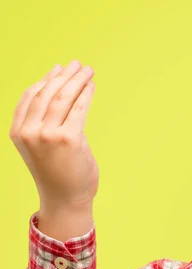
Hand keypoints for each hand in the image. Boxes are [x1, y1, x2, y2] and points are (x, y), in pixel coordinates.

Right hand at [9, 59, 97, 210]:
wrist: (65, 199)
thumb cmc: (57, 174)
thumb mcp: (41, 147)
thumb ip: (46, 124)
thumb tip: (66, 98)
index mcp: (18, 132)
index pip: (30, 96)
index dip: (45, 79)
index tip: (58, 69)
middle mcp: (29, 131)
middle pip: (47, 93)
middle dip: (64, 75)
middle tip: (78, 64)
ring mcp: (47, 135)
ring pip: (63, 98)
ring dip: (77, 80)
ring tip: (88, 71)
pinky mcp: (68, 138)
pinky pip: (78, 109)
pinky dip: (86, 94)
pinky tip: (92, 86)